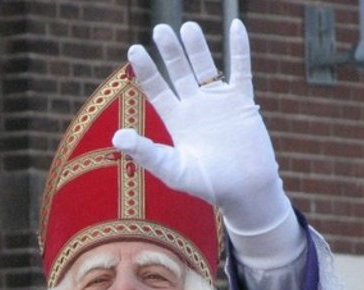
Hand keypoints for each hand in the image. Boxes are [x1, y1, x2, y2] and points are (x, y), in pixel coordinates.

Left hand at [113, 20, 300, 264]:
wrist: (246, 191)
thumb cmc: (209, 186)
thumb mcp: (173, 170)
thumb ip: (146, 153)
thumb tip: (116, 137)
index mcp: (176, 121)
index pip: (157, 89)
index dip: (146, 70)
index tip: (135, 49)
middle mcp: (195, 107)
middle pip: (179, 72)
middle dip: (170, 51)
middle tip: (160, 29)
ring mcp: (219, 102)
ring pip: (205, 66)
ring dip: (197, 47)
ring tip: (187, 26)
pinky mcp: (242, 102)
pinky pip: (241, 69)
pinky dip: (240, 48)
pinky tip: (236, 25)